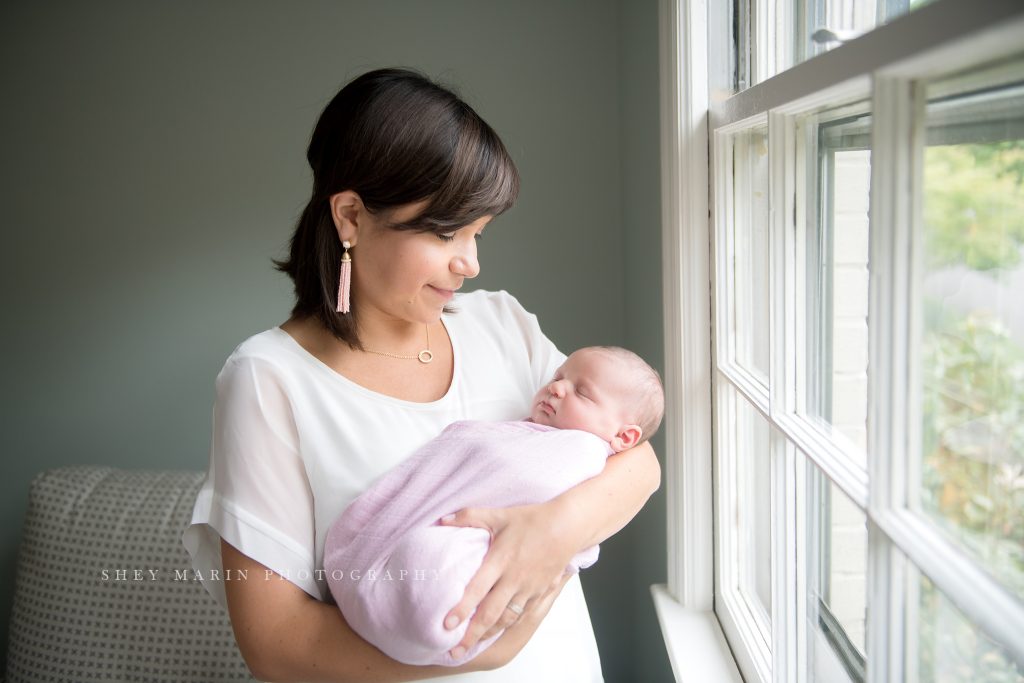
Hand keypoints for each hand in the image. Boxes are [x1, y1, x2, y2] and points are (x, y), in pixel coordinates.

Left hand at [439, 502, 576, 658]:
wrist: (567, 526)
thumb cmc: (532, 519)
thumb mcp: (499, 515)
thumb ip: (469, 517)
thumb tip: (443, 520)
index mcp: (500, 560)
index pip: (477, 589)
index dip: (461, 609)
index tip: (447, 624)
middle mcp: (513, 578)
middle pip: (490, 613)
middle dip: (471, 634)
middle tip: (456, 651)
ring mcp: (528, 588)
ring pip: (506, 618)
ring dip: (489, 634)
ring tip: (473, 645)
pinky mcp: (540, 592)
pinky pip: (522, 614)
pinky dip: (508, 625)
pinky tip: (497, 631)